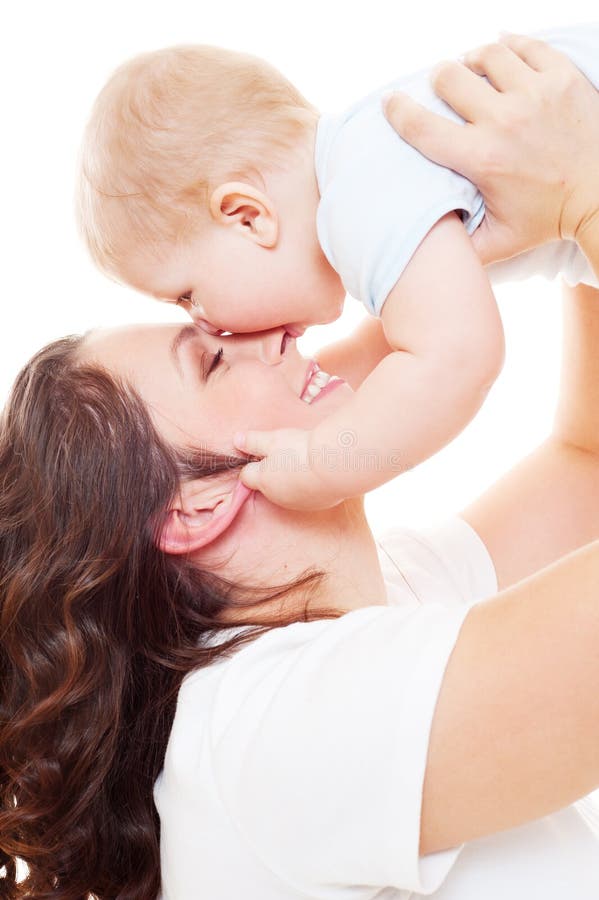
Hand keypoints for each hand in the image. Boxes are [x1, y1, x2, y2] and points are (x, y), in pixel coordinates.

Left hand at [233, 428, 344, 510]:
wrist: (335, 466)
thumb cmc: (301, 451)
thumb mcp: (273, 440)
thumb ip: (253, 441)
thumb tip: (237, 440)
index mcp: (263, 481)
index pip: (246, 476)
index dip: (252, 463)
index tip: (262, 452)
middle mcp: (278, 497)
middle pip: (268, 485)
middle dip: (273, 471)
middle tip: (287, 453)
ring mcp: (299, 503)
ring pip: (289, 491)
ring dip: (293, 479)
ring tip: (305, 461)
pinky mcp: (319, 504)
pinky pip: (309, 495)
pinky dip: (310, 485)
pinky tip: (320, 472)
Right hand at [383, 33, 598, 264]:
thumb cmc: (546, 220)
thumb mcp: (497, 243)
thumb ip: (458, 246)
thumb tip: (420, 250)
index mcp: (482, 159)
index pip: (423, 127)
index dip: (398, 110)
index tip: (390, 102)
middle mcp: (505, 120)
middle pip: (450, 76)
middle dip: (439, 82)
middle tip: (443, 90)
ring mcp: (536, 94)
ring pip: (486, 54)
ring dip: (472, 61)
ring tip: (473, 71)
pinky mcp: (562, 78)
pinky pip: (526, 46)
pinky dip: (509, 47)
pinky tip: (501, 55)